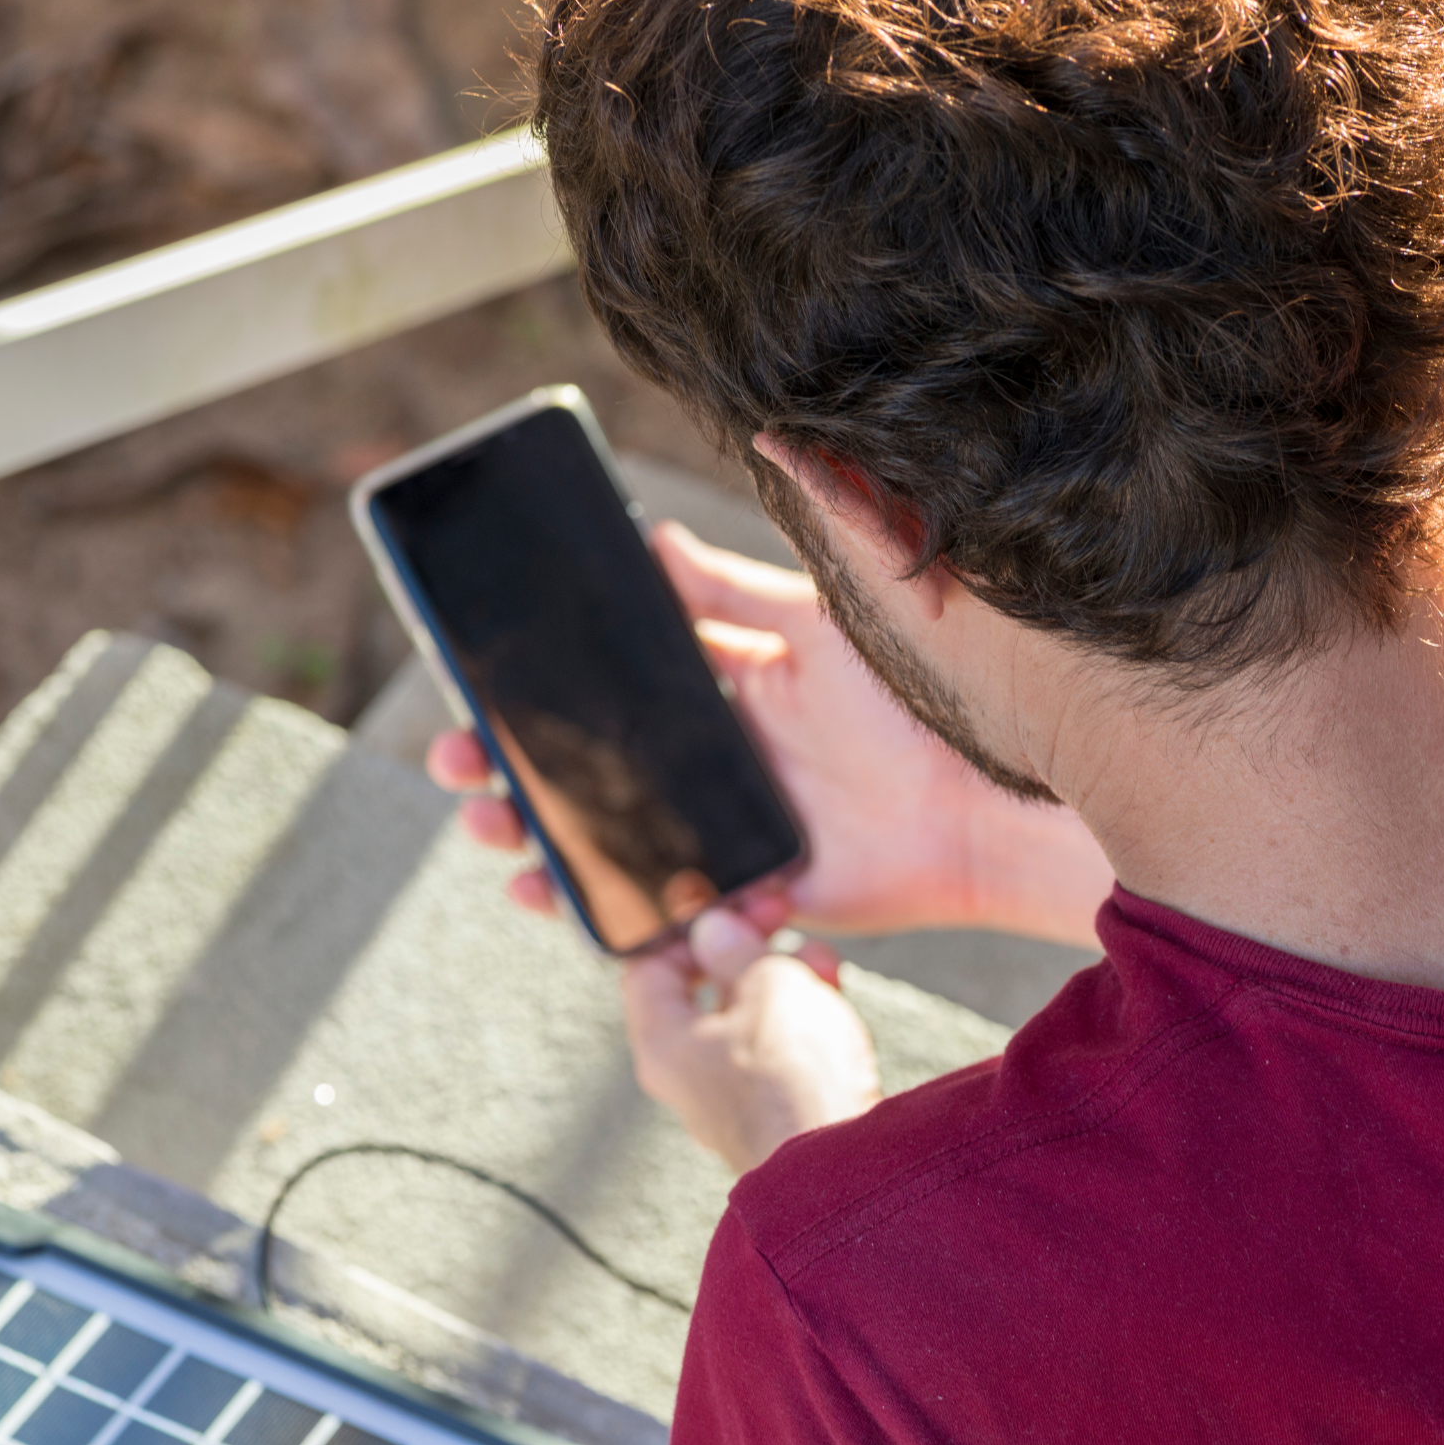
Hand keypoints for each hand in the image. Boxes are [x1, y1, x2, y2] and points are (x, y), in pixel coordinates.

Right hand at [426, 519, 1114, 943]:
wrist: (990, 797)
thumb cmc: (921, 697)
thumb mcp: (823, 623)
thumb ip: (742, 588)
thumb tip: (651, 538)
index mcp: (732, 689)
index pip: (617, 686)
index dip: (543, 689)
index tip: (473, 681)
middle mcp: (719, 762)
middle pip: (592, 766)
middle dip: (512, 765)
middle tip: (453, 758)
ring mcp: (729, 831)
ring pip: (608, 835)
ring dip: (537, 833)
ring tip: (487, 824)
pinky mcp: (749, 893)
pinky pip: (661, 906)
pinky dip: (599, 906)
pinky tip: (546, 893)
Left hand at [624, 909, 880, 1173]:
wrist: (842, 1168)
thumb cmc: (793, 1075)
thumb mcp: (768, 983)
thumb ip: (738, 948)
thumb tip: (713, 930)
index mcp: (662, 1043)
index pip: (649, 968)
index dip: (686, 930)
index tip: (728, 909)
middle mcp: (686, 1077)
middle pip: (703, 994)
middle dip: (747, 951)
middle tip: (782, 921)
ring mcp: (730, 1102)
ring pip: (748, 1021)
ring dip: (783, 981)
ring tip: (822, 961)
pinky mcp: (774, 1117)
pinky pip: (777, 1054)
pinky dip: (802, 1021)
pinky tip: (833, 1000)